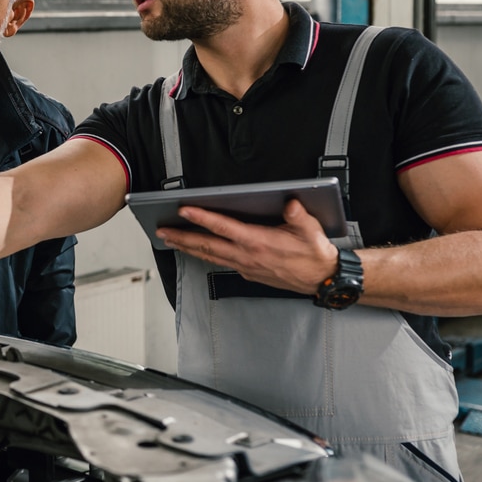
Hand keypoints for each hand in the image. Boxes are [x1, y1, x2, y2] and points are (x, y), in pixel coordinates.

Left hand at [156, 199, 338, 294]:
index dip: (202, 219)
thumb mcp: (310, 229)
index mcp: (257, 241)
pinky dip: (203, 256)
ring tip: (169, 240)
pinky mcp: (247, 272)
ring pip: (209, 256)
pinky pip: (219, 263)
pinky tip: (194, 251)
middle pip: (206, 245)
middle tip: (161, 231)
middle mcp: (246, 255)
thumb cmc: (314, 252)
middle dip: (181, 237)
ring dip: (187, 247)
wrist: (320, 278)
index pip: (223, 228)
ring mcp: (245, 266)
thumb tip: (290, 203)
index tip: (183, 211)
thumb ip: (297, 215)